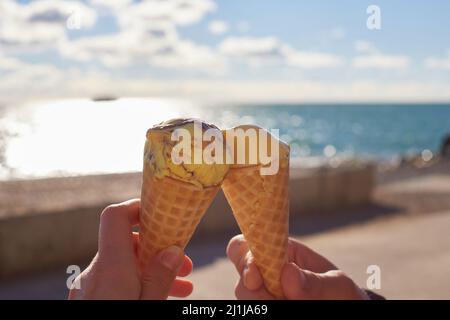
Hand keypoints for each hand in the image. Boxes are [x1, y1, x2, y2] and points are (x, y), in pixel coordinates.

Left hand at [68, 199, 193, 299]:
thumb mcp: (147, 307)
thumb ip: (159, 278)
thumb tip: (173, 250)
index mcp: (111, 268)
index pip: (115, 217)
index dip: (137, 207)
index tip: (162, 213)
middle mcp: (96, 272)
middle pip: (127, 242)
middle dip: (160, 248)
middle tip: (186, 263)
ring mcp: (90, 286)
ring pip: (125, 264)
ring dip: (153, 268)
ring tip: (184, 284)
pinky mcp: (91, 298)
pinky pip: (116, 280)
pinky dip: (138, 281)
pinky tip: (162, 295)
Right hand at [227, 235, 368, 299]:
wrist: (345, 309)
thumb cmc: (342, 295)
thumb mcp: (337, 286)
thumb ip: (314, 282)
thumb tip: (287, 272)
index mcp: (278, 253)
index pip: (243, 246)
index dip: (244, 259)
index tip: (256, 278)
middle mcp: (264, 274)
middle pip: (241, 282)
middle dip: (254, 293)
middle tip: (281, 300)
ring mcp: (263, 295)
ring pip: (246, 301)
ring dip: (265, 305)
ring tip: (292, 303)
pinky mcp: (263, 309)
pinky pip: (255, 312)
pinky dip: (269, 313)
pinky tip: (288, 308)